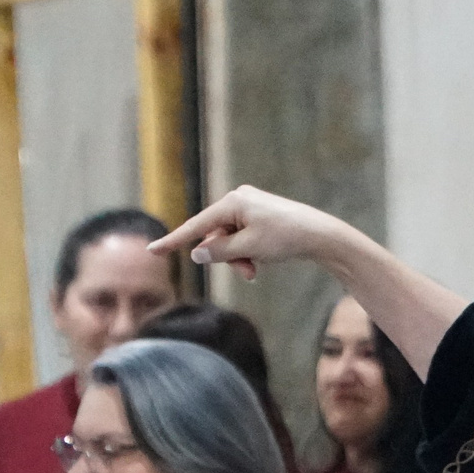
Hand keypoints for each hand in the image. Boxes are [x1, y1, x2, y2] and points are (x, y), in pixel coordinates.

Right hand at [147, 185, 354, 276]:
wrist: (321, 235)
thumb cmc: (285, 238)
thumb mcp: (248, 249)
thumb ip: (219, 252)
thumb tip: (197, 253)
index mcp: (233, 202)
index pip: (196, 225)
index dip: (175, 241)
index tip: (152, 251)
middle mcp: (238, 199)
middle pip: (215, 236)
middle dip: (226, 257)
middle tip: (247, 272)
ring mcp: (249, 207)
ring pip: (229, 240)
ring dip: (238, 259)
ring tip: (255, 270)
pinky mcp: (259, 216)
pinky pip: (241, 238)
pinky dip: (247, 253)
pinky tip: (261, 261)